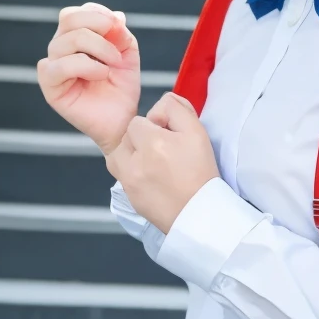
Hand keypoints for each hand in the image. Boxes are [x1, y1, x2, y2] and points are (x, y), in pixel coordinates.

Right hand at [37, 3, 140, 155]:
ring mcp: (52, 66)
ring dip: (99, 49)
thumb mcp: (127, 52)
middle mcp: (60, 48)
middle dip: (99, 26)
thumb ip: (119, 32)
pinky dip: (87, 66)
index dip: (99, 14)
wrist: (123, 119)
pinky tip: (102, 75)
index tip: (120, 28)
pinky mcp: (50, 86)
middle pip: (68, 18)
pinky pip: (60, 66)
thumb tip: (115, 16)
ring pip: (67, 41)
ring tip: (113, 65)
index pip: (77, 12)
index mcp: (74, 37)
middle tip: (118, 46)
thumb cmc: (121, 87)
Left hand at [106, 92, 220, 234]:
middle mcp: (135, 163)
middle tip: (164, 151)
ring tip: (153, 163)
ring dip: (131, 156)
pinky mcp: (130, 198)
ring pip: (117, 156)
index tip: (170, 138)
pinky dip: (133, 175)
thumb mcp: (198, 133)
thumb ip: (178, 108)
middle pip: (125, 137)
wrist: (201, 214)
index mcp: (152, 143)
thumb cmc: (201, 174)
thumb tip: (162, 104)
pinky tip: (153, 179)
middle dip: (141, 140)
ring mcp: (129, 183)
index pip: (138, 121)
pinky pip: (122, 177)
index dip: (155, 126)